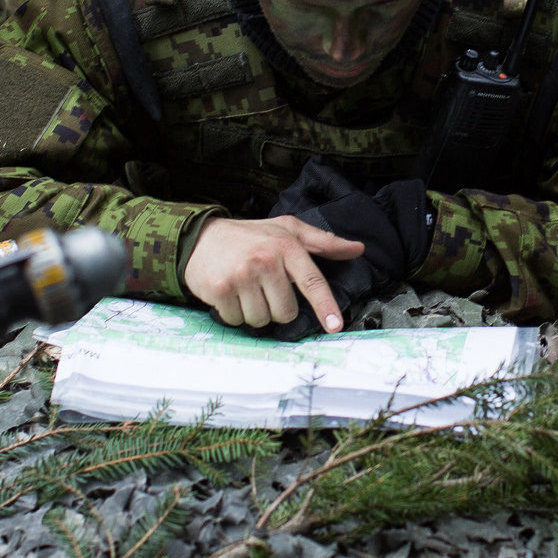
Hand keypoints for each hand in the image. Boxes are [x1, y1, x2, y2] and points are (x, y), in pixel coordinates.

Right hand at [182, 216, 365, 332]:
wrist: (200, 238)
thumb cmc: (249, 236)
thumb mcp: (286, 230)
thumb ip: (323, 242)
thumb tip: (356, 249)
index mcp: (286, 246)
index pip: (312, 281)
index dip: (325, 306)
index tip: (335, 326)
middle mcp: (264, 260)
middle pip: (286, 311)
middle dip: (277, 307)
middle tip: (263, 287)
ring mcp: (241, 276)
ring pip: (262, 320)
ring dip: (254, 311)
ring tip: (245, 289)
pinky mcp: (219, 289)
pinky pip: (237, 320)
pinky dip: (234, 313)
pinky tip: (230, 293)